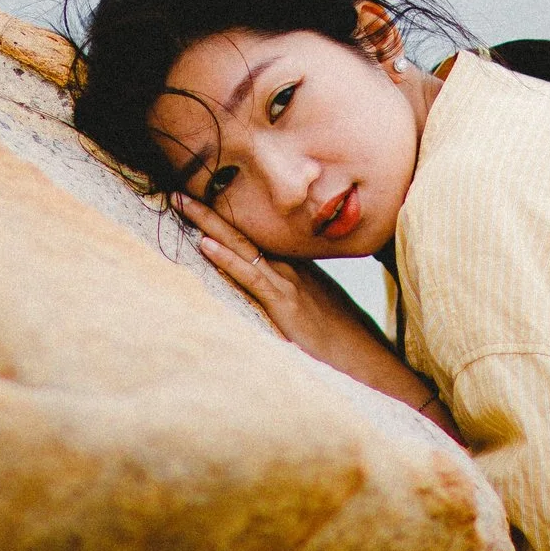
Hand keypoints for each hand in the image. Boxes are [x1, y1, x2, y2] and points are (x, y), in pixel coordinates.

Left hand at [173, 193, 459, 440]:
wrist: (371, 362)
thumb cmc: (347, 343)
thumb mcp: (321, 313)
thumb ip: (301, 300)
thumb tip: (285, 299)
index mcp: (298, 269)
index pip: (257, 238)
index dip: (229, 219)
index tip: (203, 199)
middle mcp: (291, 269)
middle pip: (244, 233)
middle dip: (211, 210)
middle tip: (178, 188)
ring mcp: (288, 284)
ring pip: (241, 246)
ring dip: (208, 223)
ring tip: (179, 201)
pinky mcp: (285, 306)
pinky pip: (250, 277)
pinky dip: (226, 259)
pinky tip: (204, 244)